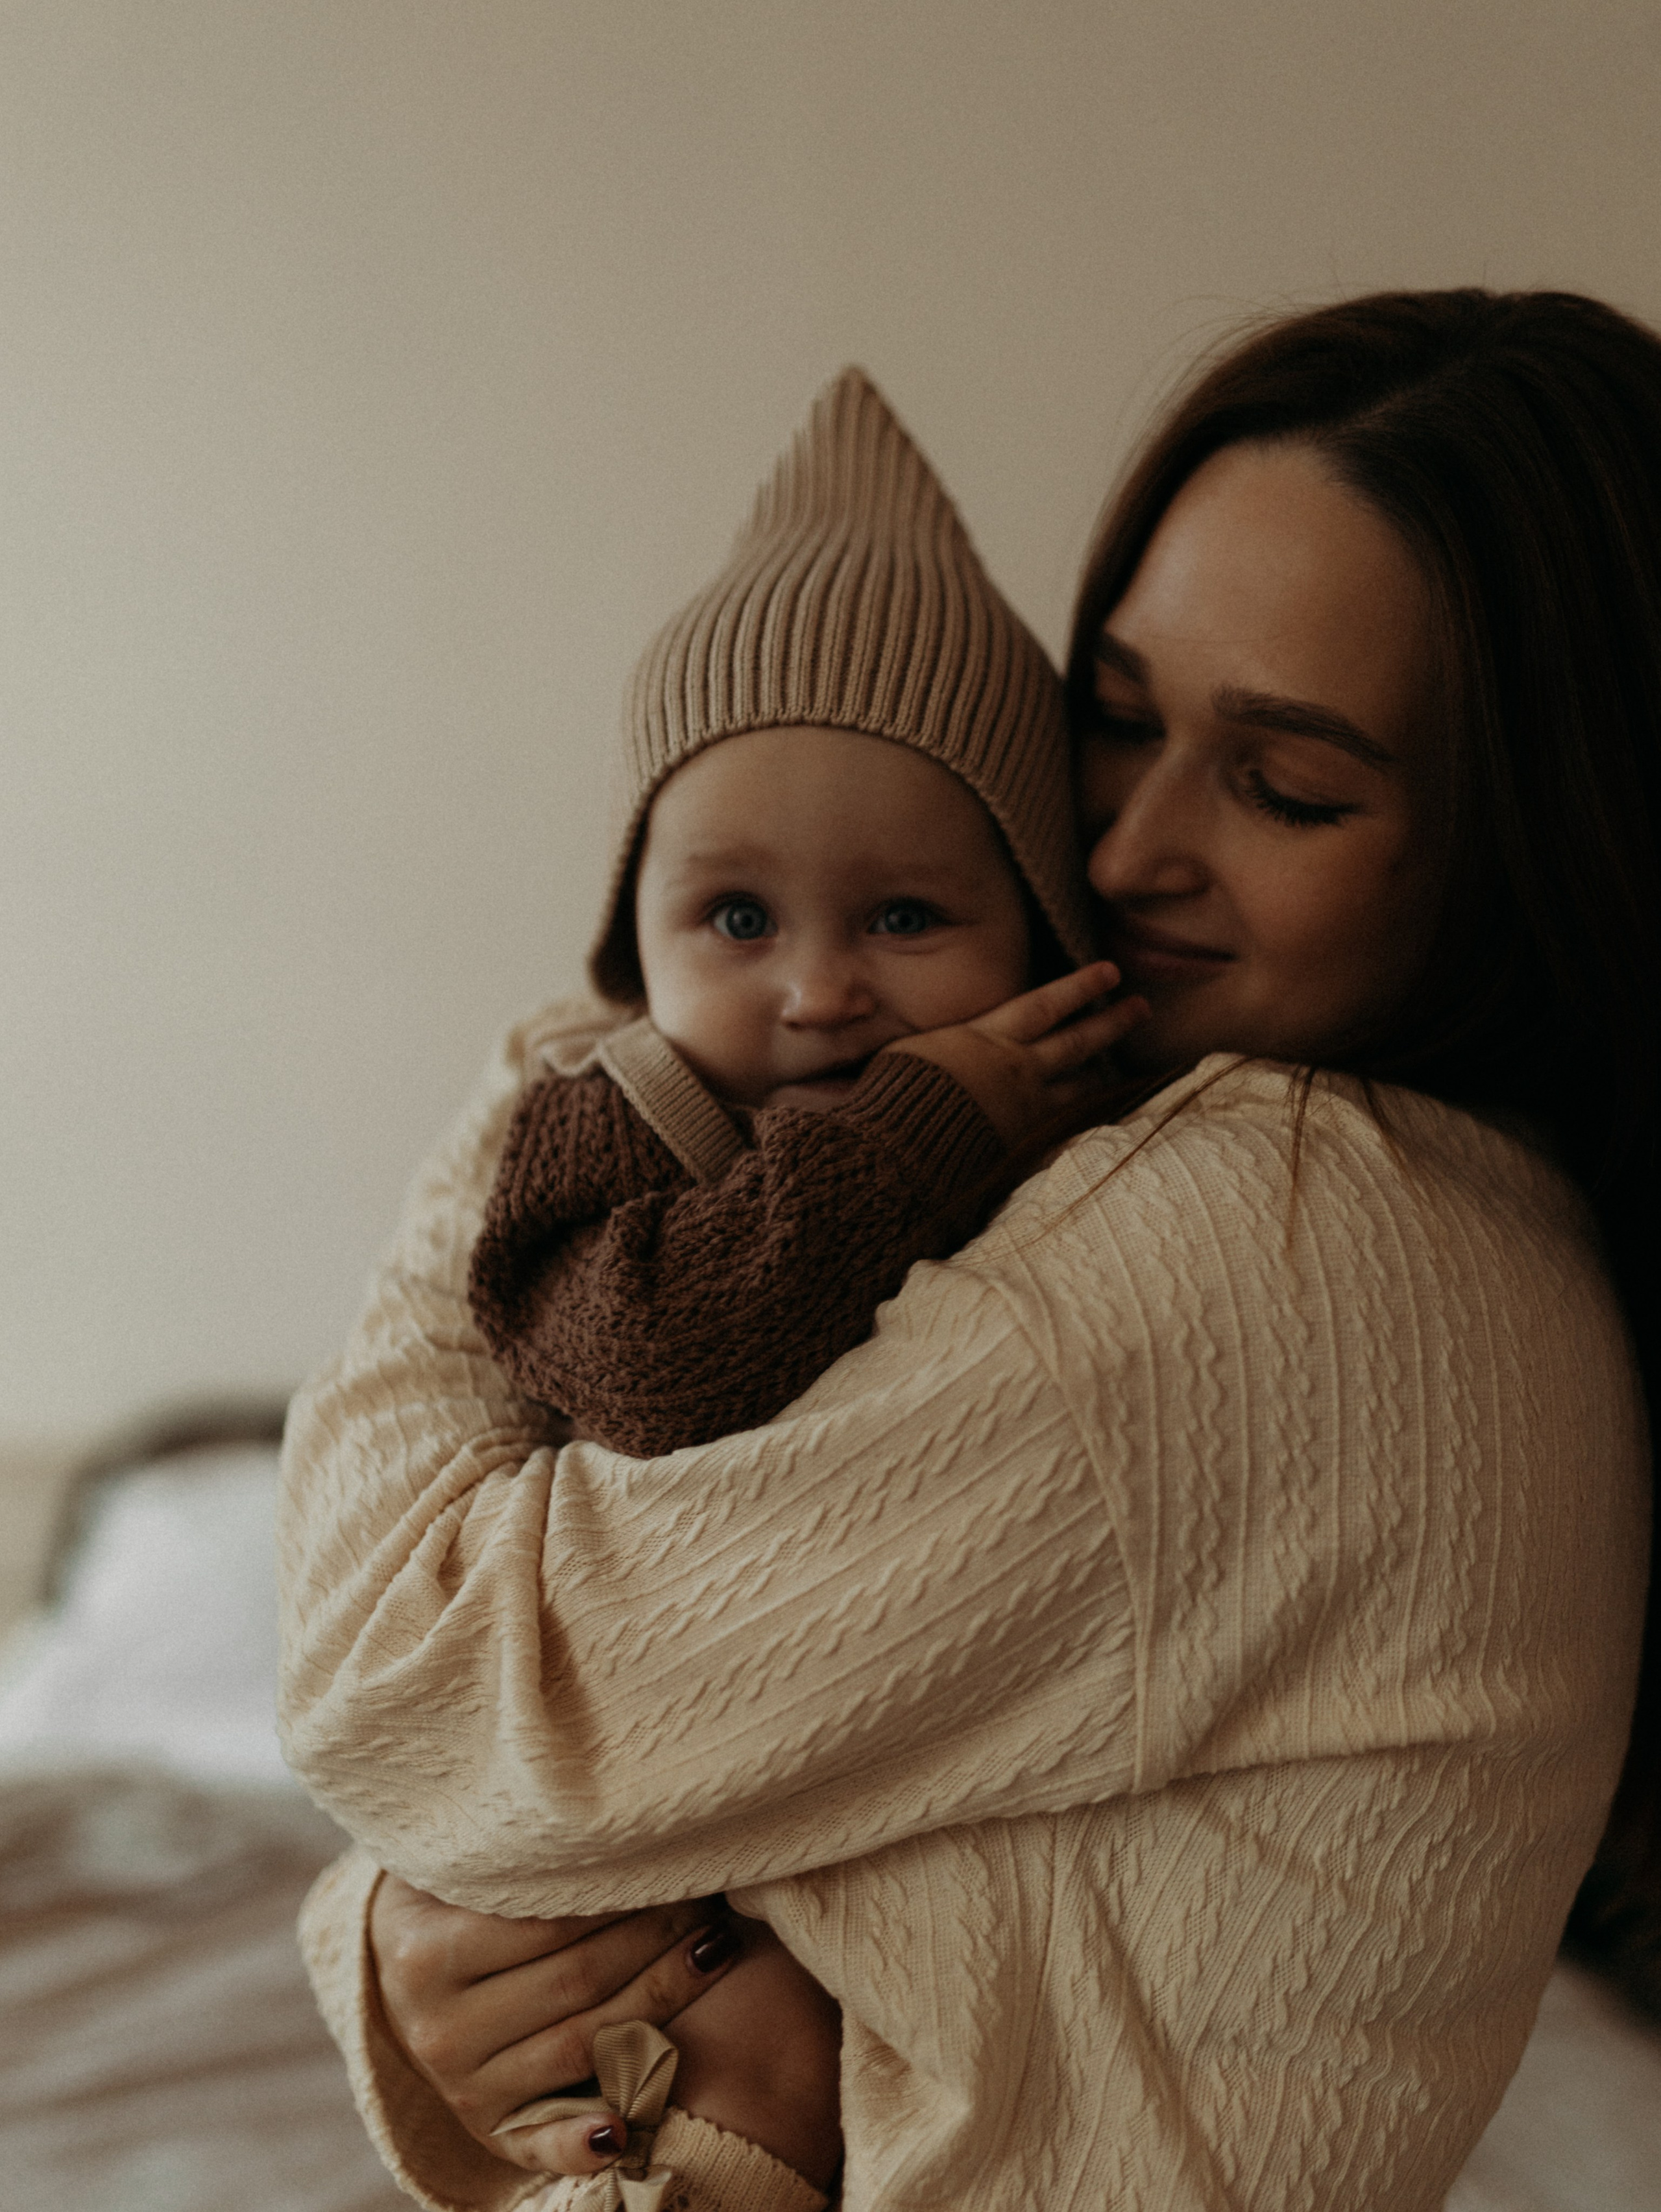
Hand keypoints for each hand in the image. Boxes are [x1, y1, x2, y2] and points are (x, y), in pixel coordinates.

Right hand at [369, 1876, 841, 2189]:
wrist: (397, 1965)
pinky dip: (583, 2142)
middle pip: (577, 1979)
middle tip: (708, 1894)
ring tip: (717, 1947)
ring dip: (662, 1998)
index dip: (623, 1892)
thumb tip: (593, 1813)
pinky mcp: (489, 2130)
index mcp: (426, 1955)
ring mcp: (464, 2086)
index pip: (549, 1923)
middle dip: (656, 1935)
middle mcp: (438, 2029)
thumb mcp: (456, 1864)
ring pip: (583, 2043)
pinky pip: (540, 2143)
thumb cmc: (452, 1894)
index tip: (676, 1860)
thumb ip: (506, 1848)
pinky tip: (629, 2129)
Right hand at [881, 960, 1147, 1148]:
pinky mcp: (1021, 1148)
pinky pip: (1061, 1136)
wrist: (901, 1149)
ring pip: (1076, 1089)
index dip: (1079, 987)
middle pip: (1074, 1042)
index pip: (1044, 1005)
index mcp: (987, 1038)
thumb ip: (934, 1039)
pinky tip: (1095, 1132)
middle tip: (1141, 1008)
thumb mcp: (907, 1051)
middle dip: (1110, 1022)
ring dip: (1099, 1076)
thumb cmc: (894, 1094)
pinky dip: (1080, 1132)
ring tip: (1116, 1068)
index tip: (1111, 972)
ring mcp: (1024, 1112)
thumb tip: (921, 1022)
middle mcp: (1015, 1070)